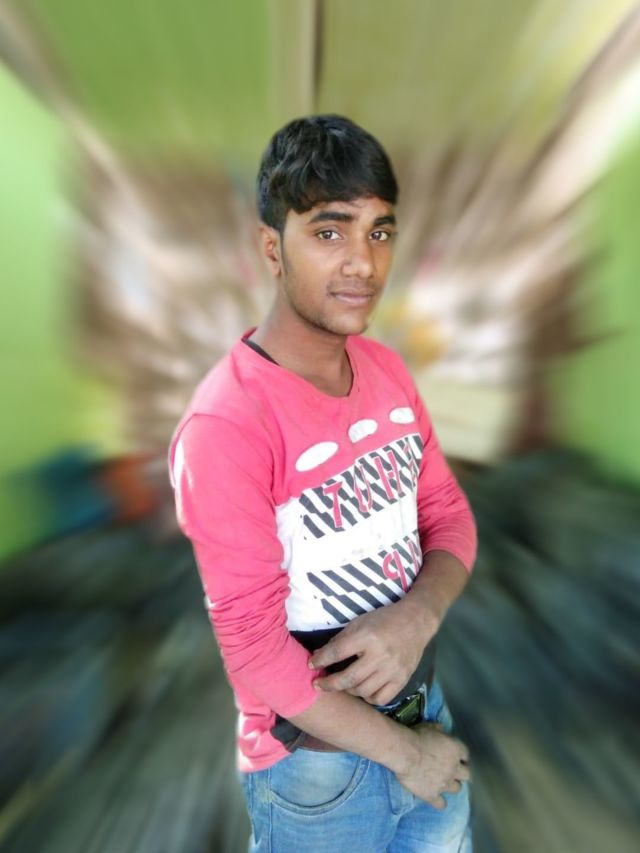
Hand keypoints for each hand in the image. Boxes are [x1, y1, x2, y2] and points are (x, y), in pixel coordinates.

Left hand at [309, 598, 438, 704]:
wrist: (415, 622)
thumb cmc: (383, 620)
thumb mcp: (359, 622)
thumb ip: (341, 640)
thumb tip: (320, 656)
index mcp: (367, 637)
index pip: (337, 652)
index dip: (320, 660)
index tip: (311, 665)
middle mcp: (380, 656)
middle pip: (348, 679)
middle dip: (329, 684)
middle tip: (318, 684)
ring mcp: (392, 670)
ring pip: (362, 691)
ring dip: (347, 690)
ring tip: (341, 684)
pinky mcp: (402, 680)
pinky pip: (380, 698)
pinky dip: (368, 697)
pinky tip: (363, 689)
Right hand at [396, 722, 470, 807]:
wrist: (405, 753)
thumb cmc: (417, 736)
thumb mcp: (429, 726)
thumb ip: (439, 730)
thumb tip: (441, 730)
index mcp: (456, 750)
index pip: (466, 755)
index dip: (461, 756)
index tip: (456, 756)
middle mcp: (454, 768)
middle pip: (467, 775)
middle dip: (461, 773)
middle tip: (453, 770)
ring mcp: (445, 784)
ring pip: (457, 789)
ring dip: (452, 785)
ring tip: (444, 783)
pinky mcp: (433, 795)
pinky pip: (442, 804)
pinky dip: (439, 802)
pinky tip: (435, 798)